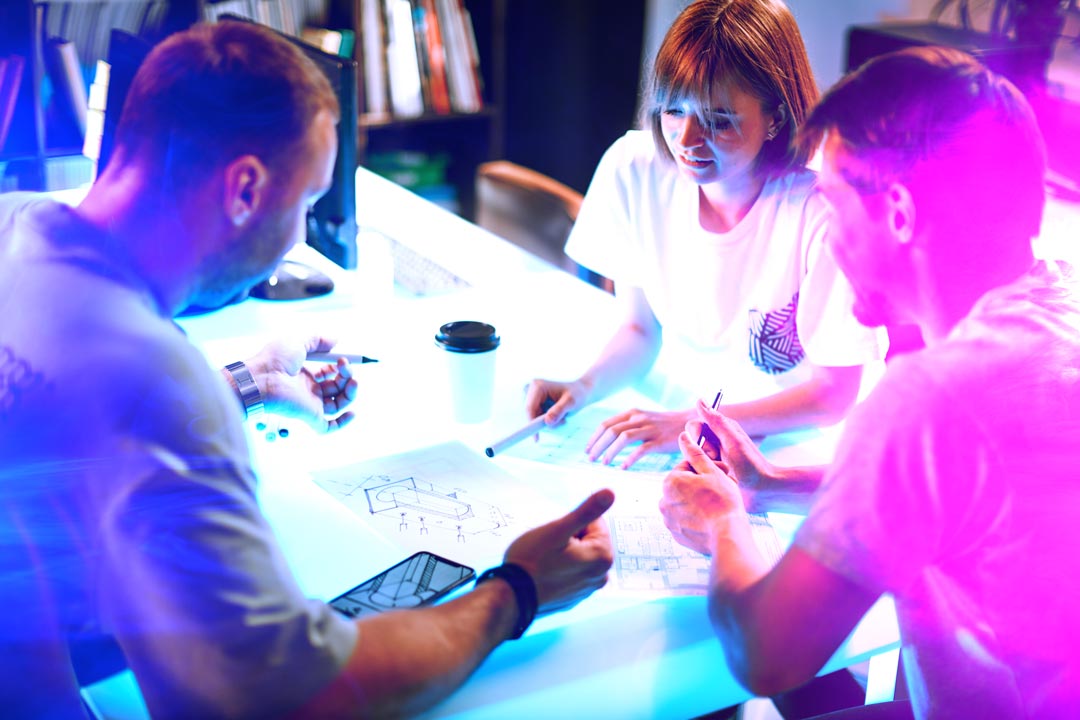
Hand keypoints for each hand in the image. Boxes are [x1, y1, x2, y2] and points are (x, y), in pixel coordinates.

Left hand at [242, 336, 357, 432]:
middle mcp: (309, 390)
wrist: (261, 378)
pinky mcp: (310, 416)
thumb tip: (336, 340)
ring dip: (350, 392)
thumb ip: (317, 340)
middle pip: (336, 387)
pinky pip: (329, 426)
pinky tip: (352, 413)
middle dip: (346, 376)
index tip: (343, 358)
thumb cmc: (274, 360)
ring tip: (353, 381)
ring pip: (338, 404)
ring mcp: (311, 404)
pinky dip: (342, 423)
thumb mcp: (298, 342)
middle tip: (344, 365)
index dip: (339, 367)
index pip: (329, 373)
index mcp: (305, 374)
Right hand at [503, 489, 614, 613]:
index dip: (572, 523)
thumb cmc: (532, 562)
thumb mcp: (559, 529)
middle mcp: (600, 575)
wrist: (512, 596)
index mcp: (602, 556)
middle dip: (570, 538)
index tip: (557, 535)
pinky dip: (561, 568)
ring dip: (565, 552)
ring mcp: (587, 588)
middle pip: (588, 540)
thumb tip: (610, 493)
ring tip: (546, 560)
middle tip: (550, 547)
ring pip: (579, 555)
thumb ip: (586, 511)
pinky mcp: (574, 596)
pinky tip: (545, 572)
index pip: (594, 523)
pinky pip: (571, 572)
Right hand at [525, 378, 588, 424]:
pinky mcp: (535, 403)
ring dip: (548, 422)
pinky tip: (560, 416)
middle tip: (563, 421)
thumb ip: (559, 411)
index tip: (536, 438)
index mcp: (538, 386)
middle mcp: (532, 389)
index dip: (531, 423)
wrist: (581, 391)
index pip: (529, 408)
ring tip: (563, 417)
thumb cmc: (577, 394)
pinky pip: (537, 418)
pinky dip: (548, 421)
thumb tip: (548, 422)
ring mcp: (533, 397)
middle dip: (544, 422)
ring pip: (534, 418)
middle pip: (531, 414)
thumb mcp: (571, 402)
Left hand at [584, 407, 693, 468]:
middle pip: (611, 431)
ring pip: (623, 438)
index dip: (594, 437)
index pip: (606, 424)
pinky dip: (630, 458)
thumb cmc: (664, 425)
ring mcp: (650, 428)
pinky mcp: (660, 440)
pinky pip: (641, 449)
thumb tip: (607, 439)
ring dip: (610, 451)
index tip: (587, 450)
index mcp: (632, 413)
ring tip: (603, 463)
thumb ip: (628, 425)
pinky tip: (623, 467)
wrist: (691, 422)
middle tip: (590, 459)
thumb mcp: (644, 419)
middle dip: (597, 446)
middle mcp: (639, 418)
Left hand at [660, 432, 745, 555]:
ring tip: (716, 507)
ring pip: (685, 503)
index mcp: (670, 481)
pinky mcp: (676, 534)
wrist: (727, 535)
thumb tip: (683, 436)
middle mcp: (663, 500)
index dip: (706, 468)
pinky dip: (695, 519)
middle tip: (720, 491)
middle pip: (685, 485)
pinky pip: (685, 520)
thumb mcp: (711, 471)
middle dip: (700, 485)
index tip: (720, 475)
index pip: (687, 466)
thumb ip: (695, 452)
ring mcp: (669, 520)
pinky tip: (710, 520)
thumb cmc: (722, 500)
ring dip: (697, 501)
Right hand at [690, 399, 777, 511]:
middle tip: (716, 462)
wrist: (763, 491)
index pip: (695, 426)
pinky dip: (704, 474)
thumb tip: (699, 400)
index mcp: (720, 430)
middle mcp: (716, 442)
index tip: (711, 449)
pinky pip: (698, 469)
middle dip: (700, 453)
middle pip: (692, 442)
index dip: (697, 436)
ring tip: (720, 473)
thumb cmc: (752, 465)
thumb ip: (716, 421)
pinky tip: (717, 479)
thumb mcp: (733, 441)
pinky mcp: (713, 472)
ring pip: (694, 457)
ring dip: (703, 465)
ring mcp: (714, 458)